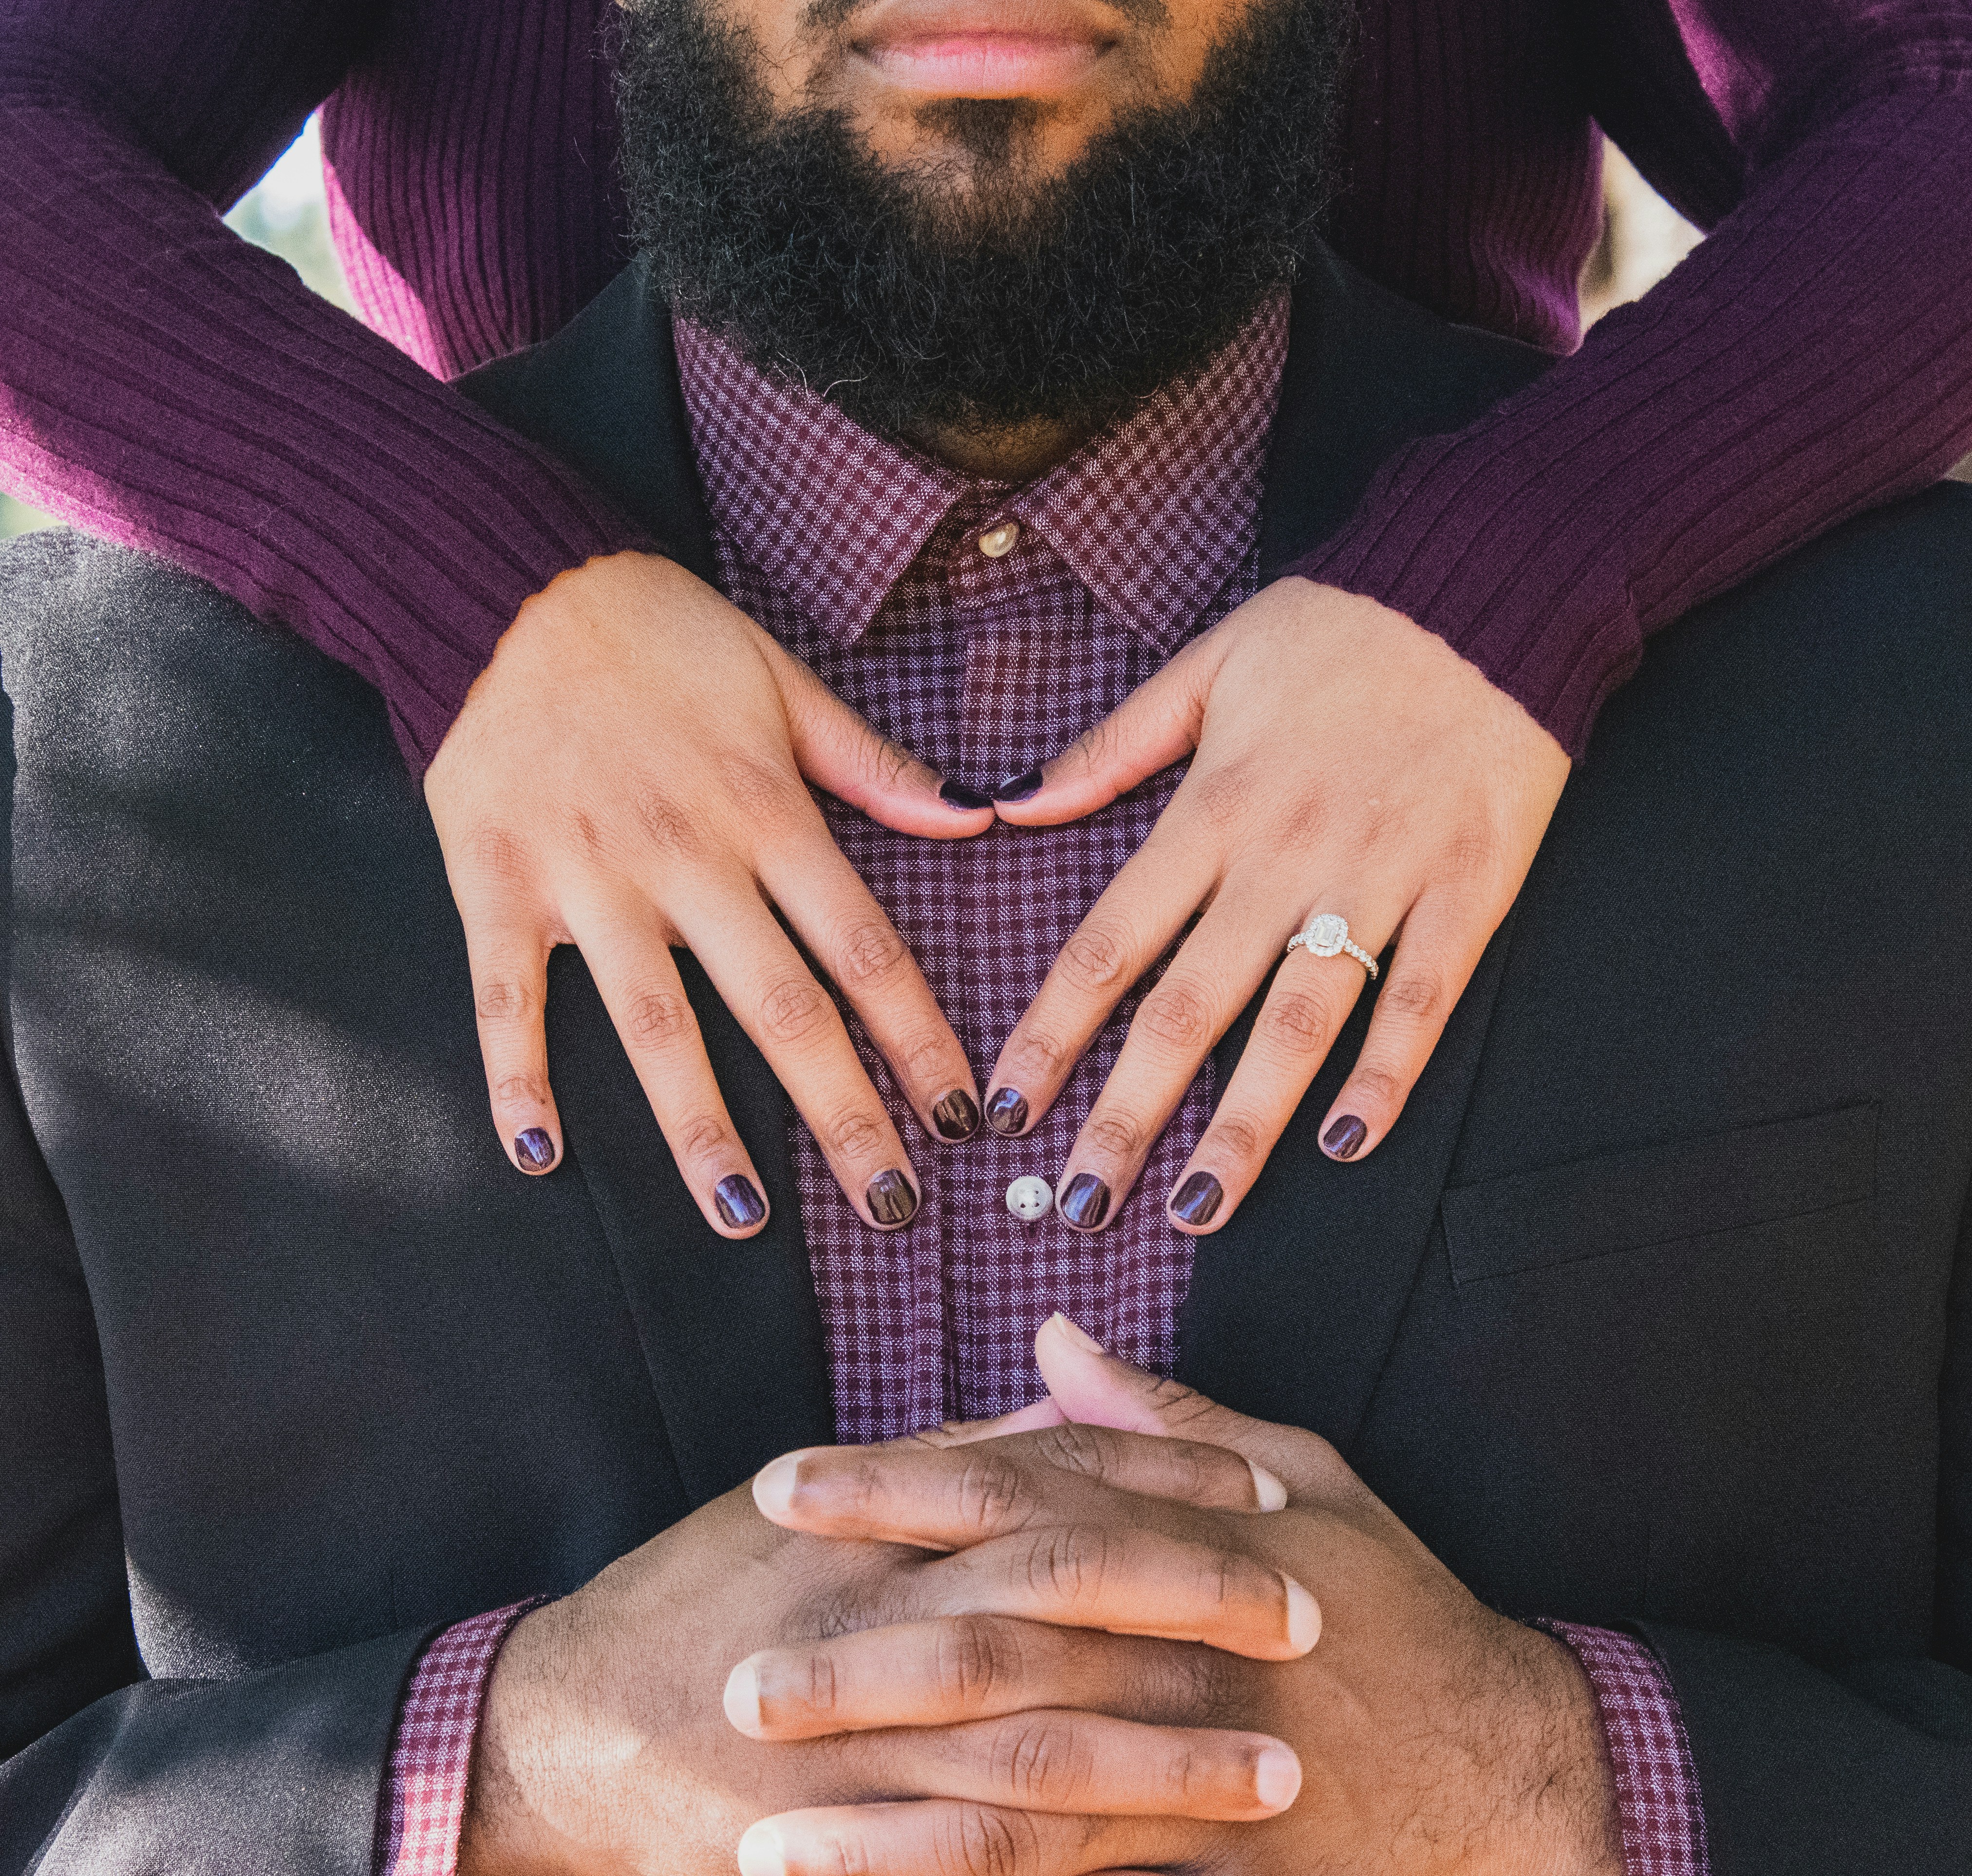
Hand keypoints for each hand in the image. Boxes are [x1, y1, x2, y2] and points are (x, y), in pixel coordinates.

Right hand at [426, 551, 993, 1233]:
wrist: (507, 582)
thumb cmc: (658, 632)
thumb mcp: (784, 681)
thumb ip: (876, 765)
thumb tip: (974, 817)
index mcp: (764, 811)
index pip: (862, 946)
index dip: (917, 1037)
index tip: (960, 1113)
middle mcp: (684, 858)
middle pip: (779, 1008)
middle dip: (842, 1113)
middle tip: (890, 1203)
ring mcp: (586, 878)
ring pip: (654, 1025)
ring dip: (700, 1127)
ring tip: (744, 1216)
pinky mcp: (497, 883)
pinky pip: (506, 995)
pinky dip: (516, 1075)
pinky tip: (540, 1154)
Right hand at [456, 1408, 1312, 1874]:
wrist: (563, 1726)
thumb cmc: (695, 1590)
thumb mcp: (812, 1497)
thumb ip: (945, 1456)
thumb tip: (1061, 1403)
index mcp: (871, 1518)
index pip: (1044, 1481)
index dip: (1159, 1478)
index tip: (1262, 1484)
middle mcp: (871, 1614)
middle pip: (1061, 1599)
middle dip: (1190, 1608)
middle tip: (1310, 1620)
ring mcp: (856, 1740)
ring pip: (1038, 1743)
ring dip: (1163, 1761)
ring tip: (1275, 1777)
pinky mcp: (838, 1842)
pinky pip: (972, 1858)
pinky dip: (1067, 1866)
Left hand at [734, 1315, 1622, 1875]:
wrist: (1509, 1768)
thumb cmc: (1394, 1605)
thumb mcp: (1309, 1475)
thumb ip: (1170, 1417)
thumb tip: (1056, 1339)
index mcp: (1187, 1536)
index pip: (1015, 1496)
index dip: (895, 1489)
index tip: (783, 1486)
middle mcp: (1178, 1647)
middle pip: (995, 1641)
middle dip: (859, 1663)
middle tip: (733, 1676)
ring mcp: (1192, 1766)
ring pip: (1018, 1792)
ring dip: (887, 1819)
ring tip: (762, 1836)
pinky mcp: (1208, 1857)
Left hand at [986, 580, 1570, 1231]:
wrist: (1491, 585)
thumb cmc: (1339, 628)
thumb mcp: (1205, 664)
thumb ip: (1111, 747)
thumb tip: (1013, 803)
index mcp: (1211, 808)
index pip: (1108, 942)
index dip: (1051, 1035)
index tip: (1006, 1111)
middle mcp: (1284, 857)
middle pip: (1188, 1011)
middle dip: (1127, 1119)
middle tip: (1080, 1206)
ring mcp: (1380, 880)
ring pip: (1297, 1026)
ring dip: (1245, 1128)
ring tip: (1196, 1212)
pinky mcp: (1468, 890)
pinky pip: (1422, 999)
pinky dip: (1386, 1074)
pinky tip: (1347, 1143)